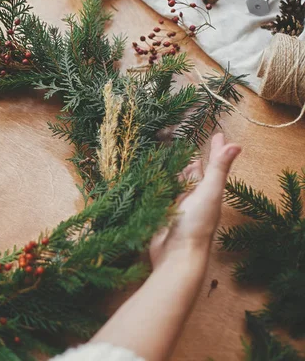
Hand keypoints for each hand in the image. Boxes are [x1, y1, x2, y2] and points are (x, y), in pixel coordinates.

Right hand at [149, 133, 240, 268]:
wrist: (175, 255)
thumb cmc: (196, 224)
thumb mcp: (209, 192)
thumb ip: (220, 168)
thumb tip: (237, 145)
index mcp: (208, 192)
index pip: (214, 165)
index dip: (216, 150)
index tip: (217, 134)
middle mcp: (193, 198)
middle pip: (194, 175)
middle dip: (191, 162)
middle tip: (188, 147)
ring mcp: (176, 207)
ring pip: (175, 184)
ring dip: (172, 172)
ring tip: (168, 159)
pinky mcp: (160, 214)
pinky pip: (160, 195)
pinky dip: (157, 186)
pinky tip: (151, 180)